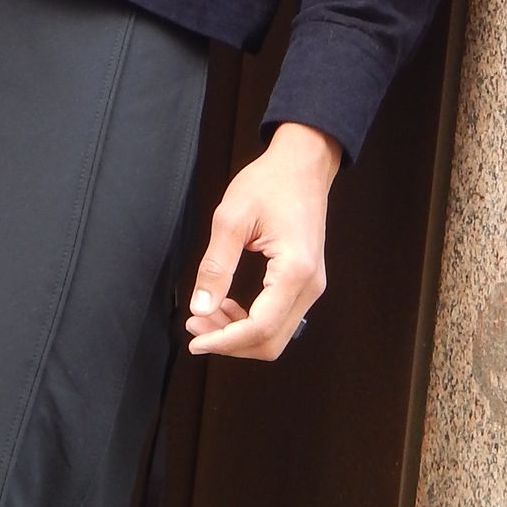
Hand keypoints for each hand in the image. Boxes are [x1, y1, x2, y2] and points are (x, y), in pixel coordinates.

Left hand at [185, 120, 338, 359]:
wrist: (302, 164)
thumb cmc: (270, 182)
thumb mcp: (231, 218)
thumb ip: (215, 266)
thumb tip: (200, 307)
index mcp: (294, 270)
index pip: (260, 328)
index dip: (224, 341)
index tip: (194, 339)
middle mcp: (310, 285)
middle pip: (270, 342)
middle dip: (229, 342)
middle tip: (195, 327)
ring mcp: (311, 286)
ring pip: (275, 334)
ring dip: (238, 334)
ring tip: (206, 316)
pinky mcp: (305, 282)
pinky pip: (279, 318)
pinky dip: (251, 321)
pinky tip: (227, 307)